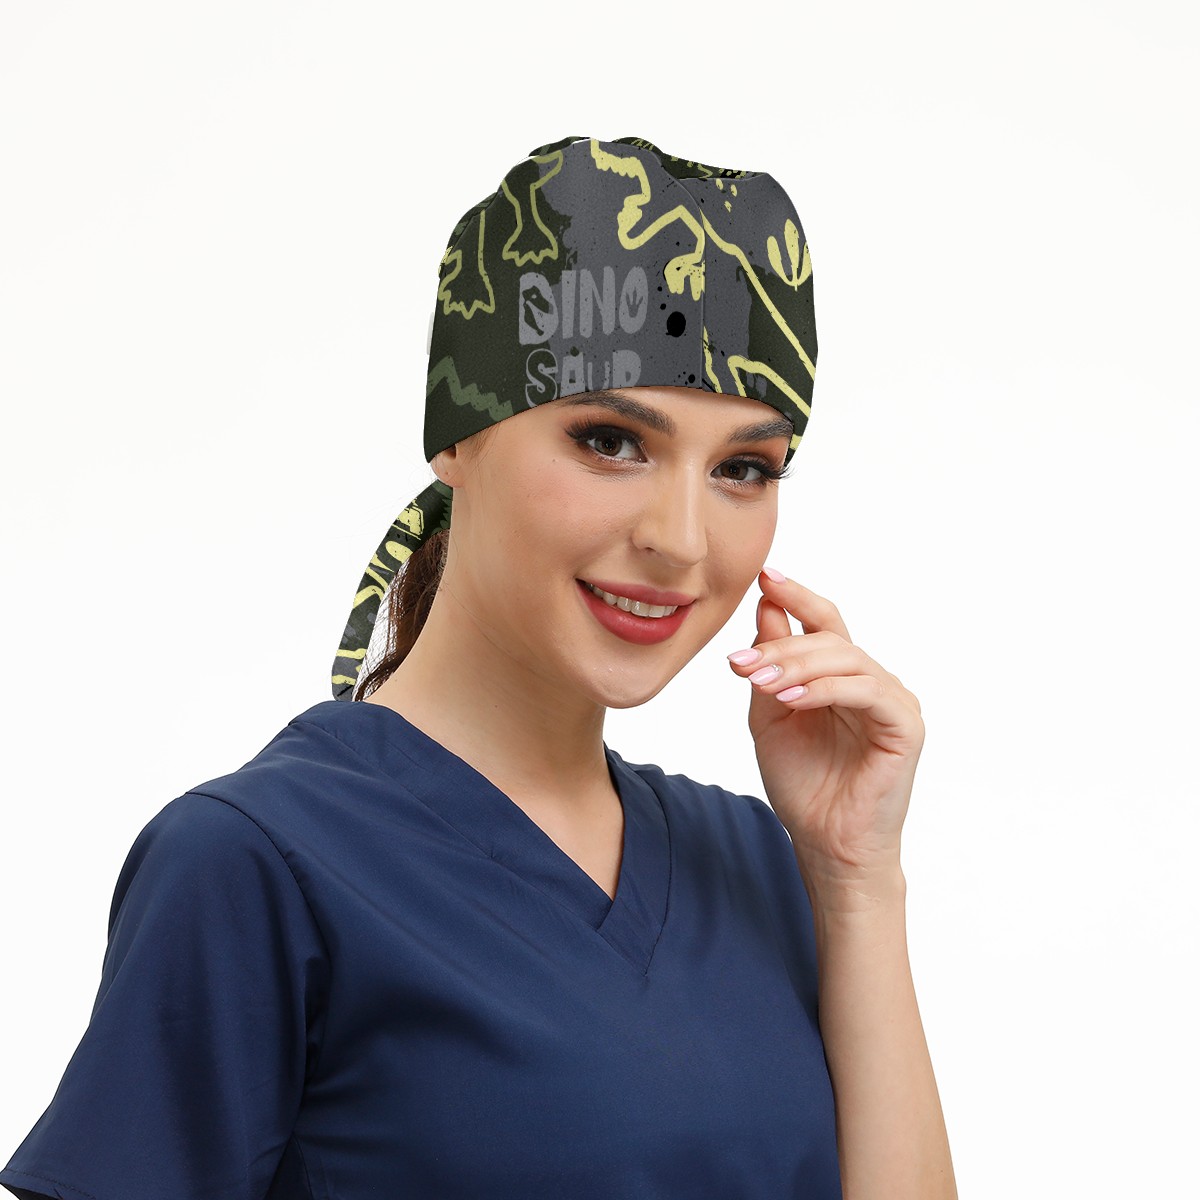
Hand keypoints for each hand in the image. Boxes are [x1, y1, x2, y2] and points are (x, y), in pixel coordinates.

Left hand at [726, 567, 924, 894]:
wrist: (825, 844)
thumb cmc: (803, 785)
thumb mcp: (771, 715)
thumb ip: (770, 666)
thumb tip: (765, 608)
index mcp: (841, 677)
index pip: (823, 621)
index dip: (796, 594)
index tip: (764, 575)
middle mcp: (871, 681)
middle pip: (829, 638)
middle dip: (781, 644)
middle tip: (740, 662)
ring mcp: (892, 701)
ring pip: (845, 659)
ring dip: (796, 665)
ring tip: (758, 681)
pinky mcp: (905, 725)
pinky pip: (865, 692)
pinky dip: (824, 690)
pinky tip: (791, 699)